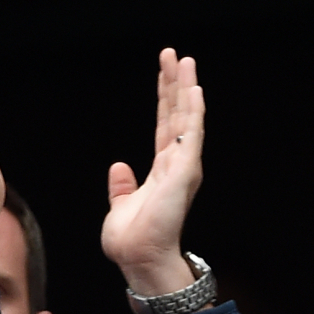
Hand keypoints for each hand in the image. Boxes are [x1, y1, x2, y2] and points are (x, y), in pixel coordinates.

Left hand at [100, 49, 205, 295]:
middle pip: (177, 115)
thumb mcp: (121, 206)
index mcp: (162, 170)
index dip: (164, 97)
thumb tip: (119, 167)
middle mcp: (176, 165)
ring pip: (187, 119)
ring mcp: (182, 167)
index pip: (165, 125)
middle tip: (174, 54)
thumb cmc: (132, 241)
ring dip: (186, 89)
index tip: (164, 71)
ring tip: (185, 60)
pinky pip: (191, 136)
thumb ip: (123, 187)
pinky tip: (194, 90)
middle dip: (175, 83)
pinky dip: (194, 112)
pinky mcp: (184, 173)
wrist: (138, 259)